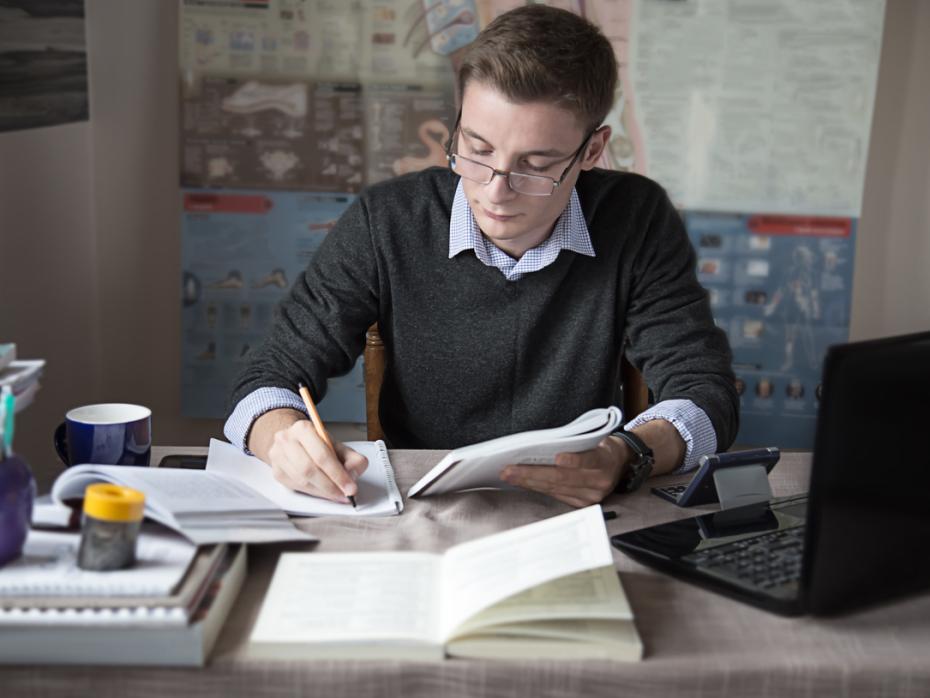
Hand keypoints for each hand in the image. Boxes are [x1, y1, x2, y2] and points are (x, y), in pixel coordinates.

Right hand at [264, 416, 367, 501]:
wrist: (294, 441)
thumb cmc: (316, 444)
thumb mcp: (337, 445)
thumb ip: (352, 458)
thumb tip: (353, 473)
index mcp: (303, 429)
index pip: (322, 455)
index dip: (338, 474)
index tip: (350, 487)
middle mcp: (287, 440)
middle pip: (309, 469)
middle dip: (330, 486)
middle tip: (344, 493)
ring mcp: (278, 456)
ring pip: (302, 481)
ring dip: (322, 491)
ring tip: (337, 494)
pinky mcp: (276, 472)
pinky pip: (296, 487)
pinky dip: (313, 493)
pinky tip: (324, 492)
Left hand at [500, 436, 629, 506]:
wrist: (620, 464)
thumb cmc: (601, 447)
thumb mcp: (596, 439)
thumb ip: (576, 445)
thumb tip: (545, 447)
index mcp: (604, 461)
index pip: (589, 460)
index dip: (573, 460)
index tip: (558, 457)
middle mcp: (599, 482)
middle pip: (563, 478)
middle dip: (533, 474)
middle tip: (510, 470)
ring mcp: (591, 496)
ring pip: (555, 488)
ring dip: (529, 482)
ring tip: (509, 476)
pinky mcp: (582, 504)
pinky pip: (556, 495)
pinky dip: (537, 488)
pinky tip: (522, 483)